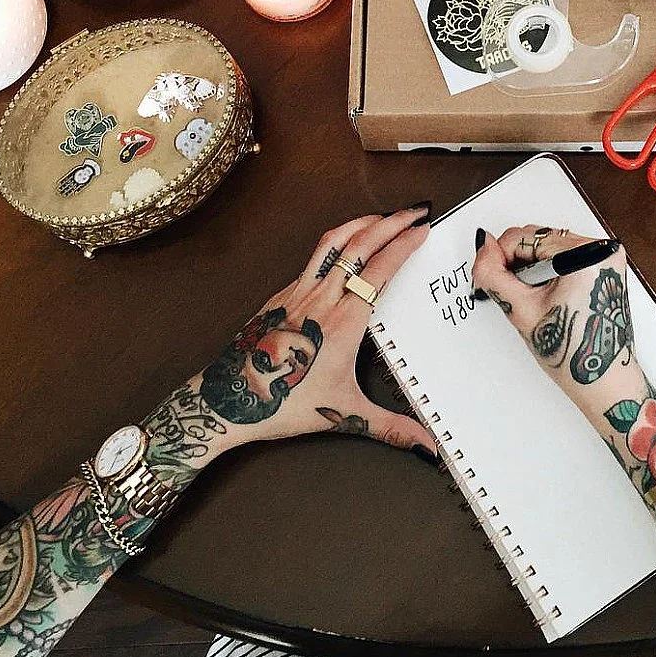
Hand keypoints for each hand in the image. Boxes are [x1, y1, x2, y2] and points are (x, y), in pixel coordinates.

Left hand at [188, 206, 437, 457]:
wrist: (228, 399)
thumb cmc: (283, 404)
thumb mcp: (344, 414)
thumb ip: (390, 427)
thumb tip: (426, 445)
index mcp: (342, 322)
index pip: (380, 270)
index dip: (404, 245)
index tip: (423, 230)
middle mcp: (321, 298)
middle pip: (360, 244)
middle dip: (391, 222)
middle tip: (414, 211)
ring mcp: (298, 292)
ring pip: (333, 241)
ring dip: (362, 222)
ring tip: (383, 216)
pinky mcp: (280, 294)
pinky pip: (313, 257)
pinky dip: (336, 242)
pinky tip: (343, 248)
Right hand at [471, 226, 640, 429]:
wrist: (605, 380)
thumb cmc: (575, 355)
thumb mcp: (523, 312)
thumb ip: (496, 276)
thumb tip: (483, 248)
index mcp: (586, 257)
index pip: (526, 236)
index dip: (500, 256)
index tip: (491, 275)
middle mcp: (602, 250)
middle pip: (539, 237)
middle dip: (517, 262)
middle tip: (512, 293)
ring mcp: (605, 257)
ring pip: (549, 245)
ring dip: (533, 266)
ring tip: (533, 298)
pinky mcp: (604, 265)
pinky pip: (565, 254)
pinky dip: (549, 270)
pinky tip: (548, 295)